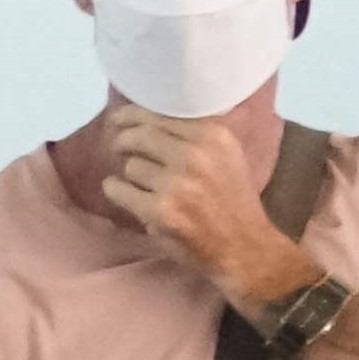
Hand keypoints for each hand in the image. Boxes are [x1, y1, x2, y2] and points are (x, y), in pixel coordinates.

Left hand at [102, 110, 320, 308]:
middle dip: (123, 140)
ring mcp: (176, 184)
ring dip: (130, 174)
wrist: (242, 244)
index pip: (161, 115)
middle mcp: (196, 155)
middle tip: (118, 146)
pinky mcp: (159, 211)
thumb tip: (148, 115)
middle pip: (140, 136)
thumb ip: (194, 134)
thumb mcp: (226, 154)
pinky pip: (119, 190)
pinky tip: (123, 193)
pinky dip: (115, 190)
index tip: (119, 119)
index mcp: (214, 136)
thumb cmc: (231, 198)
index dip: (133, 115)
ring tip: (146, 184)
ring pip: (130, 166)